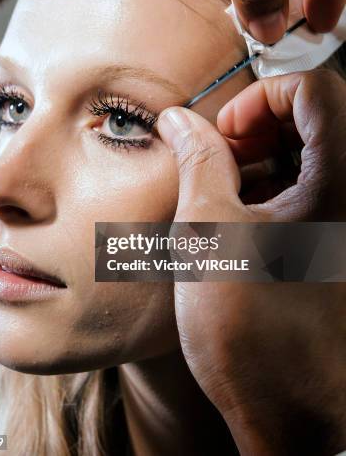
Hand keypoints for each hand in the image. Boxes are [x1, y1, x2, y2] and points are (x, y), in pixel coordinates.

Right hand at [157, 70, 345, 453]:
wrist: (297, 420)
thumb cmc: (255, 334)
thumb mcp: (210, 234)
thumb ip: (198, 162)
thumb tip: (179, 119)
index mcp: (343, 182)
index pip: (316, 88)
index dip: (260, 98)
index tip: (224, 135)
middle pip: (318, 120)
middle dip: (259, 131)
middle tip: (218, 163)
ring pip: (317, 157)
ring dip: (266, 163)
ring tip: (223, 196)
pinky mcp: (345, 247)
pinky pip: (320, 194)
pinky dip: (280, 192)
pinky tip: (244, 222)